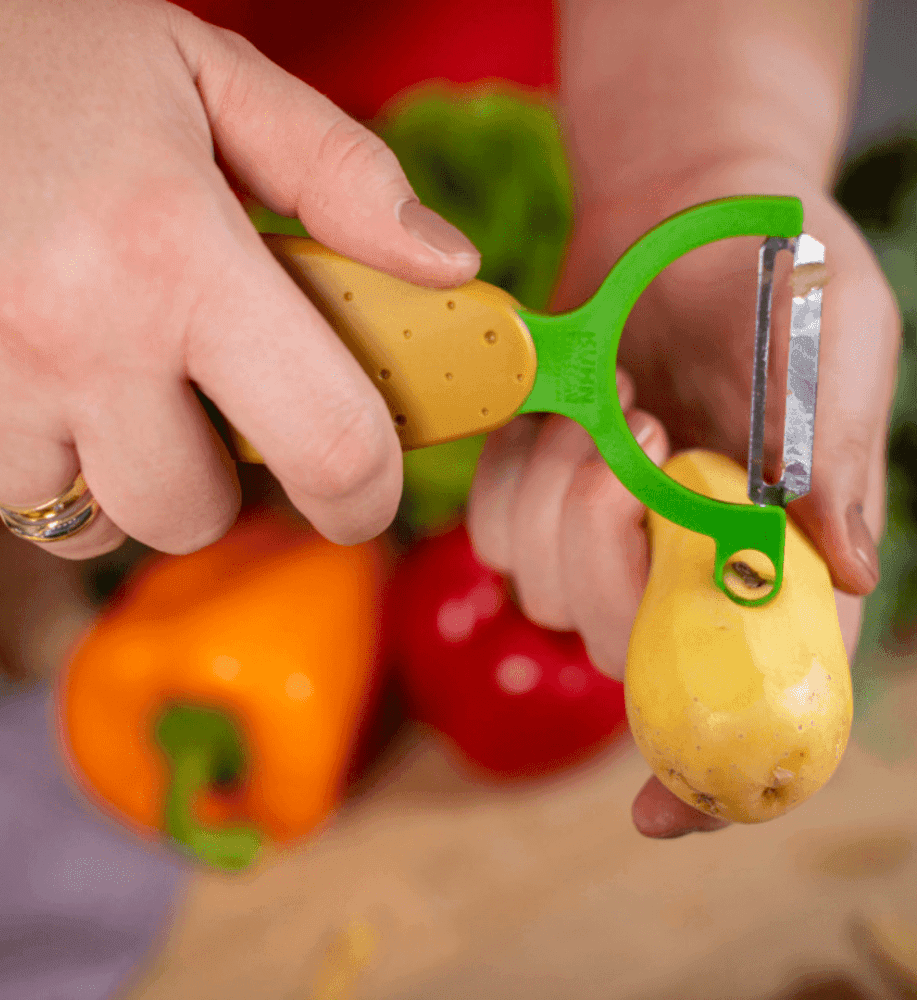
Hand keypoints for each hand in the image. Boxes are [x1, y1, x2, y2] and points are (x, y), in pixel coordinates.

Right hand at [0, 0, 478, 557]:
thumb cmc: (31, 51)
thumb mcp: (205, 76)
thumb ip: (340, 176)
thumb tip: (447, 266)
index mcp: (173, 251)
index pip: (325, 443)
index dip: (364, 492)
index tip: (362, 493)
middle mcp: (67, 336)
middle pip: (193, 513)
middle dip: (213, 475)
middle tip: (195, 393)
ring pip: (89, 519)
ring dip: (112, 465)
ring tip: (91, 359)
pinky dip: (24, 450)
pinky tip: (12, 359)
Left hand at [467, 164, 899, 836]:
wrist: (693, 218)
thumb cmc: (781, 271)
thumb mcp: (833, 343)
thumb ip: (833, 457)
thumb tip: (847, 570)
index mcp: (779, 556)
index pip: (759, 700)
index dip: (713, 778)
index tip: (658, 816)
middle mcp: (685, 565)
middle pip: (614, 647)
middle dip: (607, 550)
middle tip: (644, 430)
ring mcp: (603, 534)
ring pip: (537, 587)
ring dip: (561, 494)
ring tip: (615, 404)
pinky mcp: (539, 489)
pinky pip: (491, 531)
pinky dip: (514, 476)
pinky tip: (565, 417)